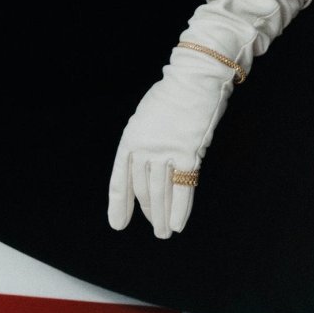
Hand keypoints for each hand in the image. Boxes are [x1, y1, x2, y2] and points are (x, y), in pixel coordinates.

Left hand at [106, 46, 237, 238]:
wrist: (195, 79)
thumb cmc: (173, 97)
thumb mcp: (147, 118)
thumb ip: (145, 143)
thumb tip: (153, 170)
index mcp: (130, 139)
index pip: (120, 179)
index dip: (119, 203)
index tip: (118, 223)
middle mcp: (145, 148)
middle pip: (144, 189)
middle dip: (149, 212)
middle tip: (155, 229)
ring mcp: (166, 151)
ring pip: (162, 192)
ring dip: (163, 216)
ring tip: (164, 233)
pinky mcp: (189, 153)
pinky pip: (184, 187)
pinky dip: (181, 208)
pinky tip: (178, 224)